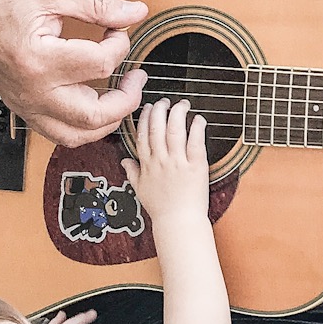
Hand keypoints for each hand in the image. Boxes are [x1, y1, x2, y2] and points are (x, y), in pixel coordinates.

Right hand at [0, 0, 146, 147]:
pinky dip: (82, 125)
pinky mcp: (21, 106)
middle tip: (136, 77)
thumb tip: (135, 12)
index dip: (121, 43)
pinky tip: (94, 101)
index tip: (118, 28)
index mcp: (39, 60)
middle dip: (126, 99)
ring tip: (120, 95)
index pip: (101, 64)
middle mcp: (31, 90)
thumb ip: (98, 4)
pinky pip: (57, 132)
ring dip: (106, 121)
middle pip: (94, 116)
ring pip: (75, 135)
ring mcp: (24, 103)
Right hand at [123, 97, 209, 227]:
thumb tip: (124, 161)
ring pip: (175, 131)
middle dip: (160, 110)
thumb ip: (132, 172)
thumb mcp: (140, 190)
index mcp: (147, 165)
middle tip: (165, 101)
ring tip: (182, 104)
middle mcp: (161, 161)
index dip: (145, 118)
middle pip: (157, 128)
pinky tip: (198, 118)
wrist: (179, 222)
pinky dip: (196, 128)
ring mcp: (178, 162)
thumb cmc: (161, 208)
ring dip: (178, 113)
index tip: (148, 107)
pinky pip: (195, 142)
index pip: (143, 135)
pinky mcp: (196, 166)